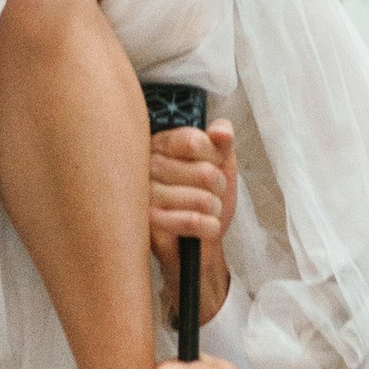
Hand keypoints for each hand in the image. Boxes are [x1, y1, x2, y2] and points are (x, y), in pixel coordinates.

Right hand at [149, 120, 236, 313]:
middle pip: (203, 172)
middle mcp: (147, 165)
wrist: (198, 237)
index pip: (194, 141)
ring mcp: (145, 194)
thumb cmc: (205, 194)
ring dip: (215, 209)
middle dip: (219, 187)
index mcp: (162, 142)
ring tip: (207, 211)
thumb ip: (221, 141)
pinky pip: (191, 222)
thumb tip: (223, 131)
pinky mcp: (148, 222)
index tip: (216, 164)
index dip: (215, 156)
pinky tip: (206, 226)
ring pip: (201, 199)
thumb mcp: (220, 162)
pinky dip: (209, 227)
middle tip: (213, 193)